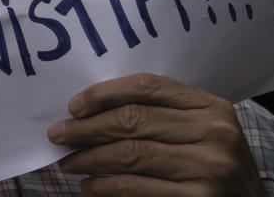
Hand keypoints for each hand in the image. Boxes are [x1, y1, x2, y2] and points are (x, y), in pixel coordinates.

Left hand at [47, 73, 265, 195]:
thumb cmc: (214, 163)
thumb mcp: (200, 129)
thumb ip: (160, 113)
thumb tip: (90, 110)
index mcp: (211, 106)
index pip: (147, 86)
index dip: (104, 94)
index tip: (74, 105)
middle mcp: (214, 134)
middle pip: (133, 121)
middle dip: (87, 128)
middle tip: (59, 134)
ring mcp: (209, 170)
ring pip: (130, 156)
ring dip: (89, 159)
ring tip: (68, 162)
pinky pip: (137, 189)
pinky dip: (106, 187)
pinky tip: (90, 185)